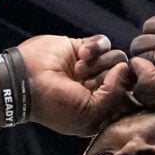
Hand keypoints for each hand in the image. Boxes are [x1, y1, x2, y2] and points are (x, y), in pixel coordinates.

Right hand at [16, 34, 132, 135]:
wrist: (25, 81)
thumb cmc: (56, 103)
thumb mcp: (90, 112)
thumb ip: (115, 94)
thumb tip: (125, 68)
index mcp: (100, 108)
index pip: (128, 97)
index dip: (124, 93)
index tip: (112, 95)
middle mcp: (98, 88)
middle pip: (125, 76)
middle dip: (109, 78)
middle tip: (88, 82)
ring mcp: (91, 67)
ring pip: (116, 57)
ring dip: (100, 63)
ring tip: (79, 69)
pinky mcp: (82, 48)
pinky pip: (103, 42)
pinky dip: (95, 47)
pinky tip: (82, 55)